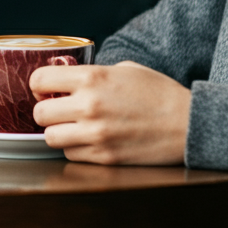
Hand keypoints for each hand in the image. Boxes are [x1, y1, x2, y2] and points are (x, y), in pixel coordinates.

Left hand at [30, 61, 190, 164]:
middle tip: (57, 110)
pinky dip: (75, 148)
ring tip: (72, 127)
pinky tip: (88, 140)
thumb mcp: (124, 69)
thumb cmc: (159, 93)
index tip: (44, 89)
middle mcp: (89, 105)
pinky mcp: (105, 157)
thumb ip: (93, 73)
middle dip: (44, 111)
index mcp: (92, 78)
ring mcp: (96, 134)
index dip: (38, 85)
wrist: (189, 124)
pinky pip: (71, 155)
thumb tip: (68, 79)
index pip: (39, 79)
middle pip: (39, 113)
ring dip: (57, 132)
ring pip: (50, 138)